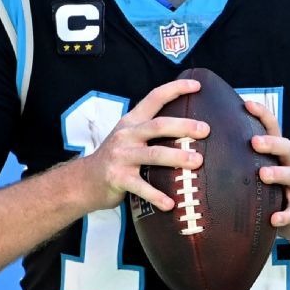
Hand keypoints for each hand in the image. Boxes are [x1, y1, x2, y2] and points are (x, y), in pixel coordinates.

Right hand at [80, 78, 210, 211]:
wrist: (84, 181)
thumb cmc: (116, 158)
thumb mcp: (128, 136)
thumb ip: (151, 130)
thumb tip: (190, 127)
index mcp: (132, 121)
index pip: (154, 98)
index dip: (175, 89)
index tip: (197, 85)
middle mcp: (126, 135)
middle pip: (158, 126)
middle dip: (183, 126)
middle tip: (205, 130)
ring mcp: (121, 157)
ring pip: (153, 154)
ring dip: (177, 157)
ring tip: (197, 162)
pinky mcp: (117, 178)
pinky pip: (141, 187)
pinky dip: (157, 195)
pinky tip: (171, 203)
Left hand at [245, 99, 289, 240]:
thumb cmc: (268, 184)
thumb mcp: (256, 166)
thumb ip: (239, 154)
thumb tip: (201, 138)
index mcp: (277, 152)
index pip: (272, 127)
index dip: (262, 114)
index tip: (247, 104)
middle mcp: (289, 164)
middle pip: (286, 146)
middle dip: (271, 142)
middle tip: (254, 142)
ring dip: (278, 173)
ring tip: (263, 174)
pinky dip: (285, 214)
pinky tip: (274, 219)